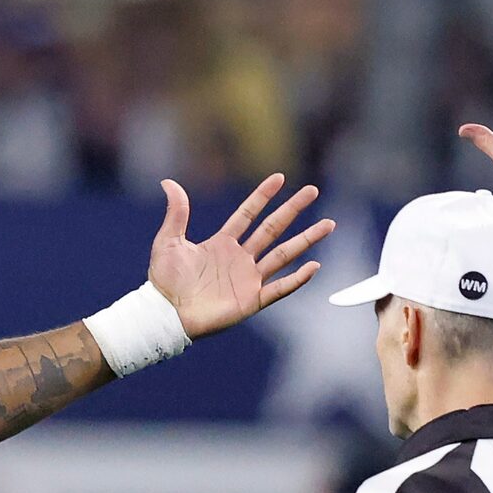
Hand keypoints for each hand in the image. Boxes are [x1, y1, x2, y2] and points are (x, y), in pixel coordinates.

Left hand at [147, 173, 334, 338]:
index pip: (248, 215)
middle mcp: (239, 259)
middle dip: (293, 210)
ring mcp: (248, 279)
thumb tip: (168, 183)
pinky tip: (314, 266)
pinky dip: (297, 279)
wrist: (164, 315)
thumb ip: (176, 213)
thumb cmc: (164, 283)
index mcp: (222, 244)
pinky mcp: (251, 301)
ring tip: (328, 224)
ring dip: (306, 240)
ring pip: (283, 255)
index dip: (263, 197)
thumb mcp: (168, 242)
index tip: (279, 178)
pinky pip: (279, 289)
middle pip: (272, 229)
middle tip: (313, 191)